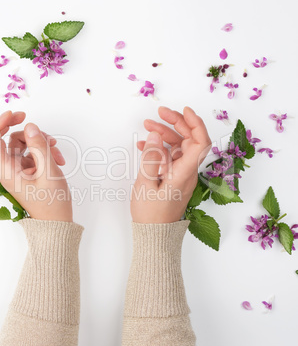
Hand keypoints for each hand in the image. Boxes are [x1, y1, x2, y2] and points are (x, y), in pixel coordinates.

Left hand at [0, 111, 72, 221]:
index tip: (13, 115)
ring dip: (39, 141)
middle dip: (20, 128)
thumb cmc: (51, 204)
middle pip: (7, 140)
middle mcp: (9, 169)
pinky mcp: (29, 171)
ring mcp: (19, 169)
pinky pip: (33, 153)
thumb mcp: (48, 172)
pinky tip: (58, 158)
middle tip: (28, 117)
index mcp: (6, 171)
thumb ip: (39, 147)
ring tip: (56, 149)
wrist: (58, 223)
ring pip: (23, 144)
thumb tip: (30, 126)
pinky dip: (45, 151)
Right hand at [131, 106, 210, 223]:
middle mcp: (188, 172)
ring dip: (165, 134)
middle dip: (176, 123)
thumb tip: (156, 135)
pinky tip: (145, 145)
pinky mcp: (174, 178)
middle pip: (190, 140)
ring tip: (147, 126)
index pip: (200, 142)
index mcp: (185, 173)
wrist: (154, 235)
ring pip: (178, 146)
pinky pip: (170, 157)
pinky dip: (159, 148)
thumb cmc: (151, 214)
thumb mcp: (146, 184)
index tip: (183, 110)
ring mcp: (181, 174)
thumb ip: (151, 158)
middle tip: (159, 113)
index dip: (195, 123)